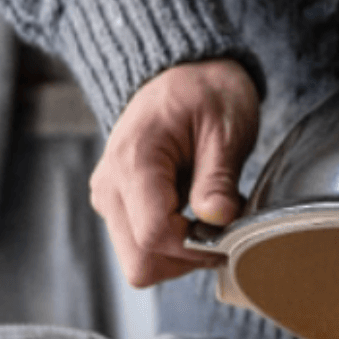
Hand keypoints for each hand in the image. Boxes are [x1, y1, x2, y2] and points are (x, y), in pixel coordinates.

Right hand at [90, 58, 259, 286]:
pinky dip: (174, 246)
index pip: (154, 236)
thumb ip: (218, 177)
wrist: (182, 75)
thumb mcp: (224, 127)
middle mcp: (110, 187)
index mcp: (133, 162)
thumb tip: (218, 219)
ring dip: (181, 254)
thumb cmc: (205, 94)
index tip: (227, 231)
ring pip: (141, 263)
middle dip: (186, 259)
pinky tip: (195, 216)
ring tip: (209, 217)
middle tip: (221, 231)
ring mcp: (111, 200)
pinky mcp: (120, 208)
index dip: (197, 247)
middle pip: (140, 263)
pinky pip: (144, 249)